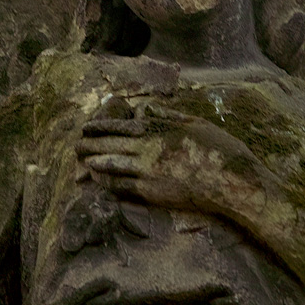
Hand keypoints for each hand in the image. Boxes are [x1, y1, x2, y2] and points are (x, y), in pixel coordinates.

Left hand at [75, 98, 276, 219]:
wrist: (229, 180)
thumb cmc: (218, 148)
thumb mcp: (195, 123)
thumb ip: (168, 116)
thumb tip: (146, 111)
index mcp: (157, 130)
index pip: (119, 126)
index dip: (100, 127)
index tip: (86, 127)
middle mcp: (146, 149)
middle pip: (110, 146)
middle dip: (90, 145)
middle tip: (76, 146)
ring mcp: (146, 172)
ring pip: (111, 166)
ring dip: (94, 164)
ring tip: (82, 163)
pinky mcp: (151, 192)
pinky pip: (121, 187)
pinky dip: (107, 183)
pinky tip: (99, 182)